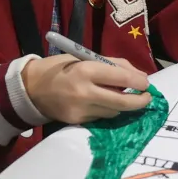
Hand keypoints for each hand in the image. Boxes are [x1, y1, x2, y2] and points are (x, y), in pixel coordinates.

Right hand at [22, 52, 150, 125]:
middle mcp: (85, 92)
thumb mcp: (83, 57)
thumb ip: (111, 64)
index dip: (139, 82)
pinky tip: (105, 103)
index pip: (122, 78)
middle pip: (122, 102)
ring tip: (126, 97)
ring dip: (123, 106)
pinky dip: (108, 110)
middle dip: (140, 101)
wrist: (30, 88)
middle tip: (147, 97)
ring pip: (114, 112)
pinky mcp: (77, 121)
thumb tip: (138, 75)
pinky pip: (101, 117)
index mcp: (86, 70)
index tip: (146, 83)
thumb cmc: (59, 67)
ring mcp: (81, 110)